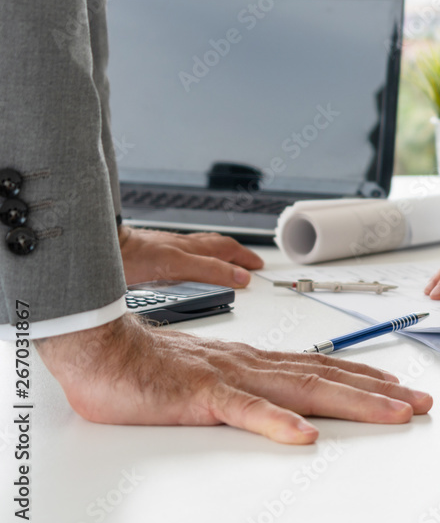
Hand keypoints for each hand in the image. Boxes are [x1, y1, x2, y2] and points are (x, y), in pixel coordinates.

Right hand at [35, 315, 432, 443]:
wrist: (97, 348)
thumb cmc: (147, 366)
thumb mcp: (206, 376)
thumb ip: (241, 383)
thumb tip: (272, 399)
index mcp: (255, 361)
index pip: (322, 367)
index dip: (365, 377)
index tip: (400, 387)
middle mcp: (254, 364)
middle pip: (329, 377)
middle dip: (380, 392)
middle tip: (422, 403)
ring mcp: (231, 377)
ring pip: (304, 390)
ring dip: (353, 401)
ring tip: (395, 412)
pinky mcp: (202, 394)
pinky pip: (244, 410)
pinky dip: (276, 422)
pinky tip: (305, 436)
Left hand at [118, 226, 263, 287]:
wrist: (99, 248)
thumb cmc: (131, 257)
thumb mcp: (177, 266)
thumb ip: (209, 271)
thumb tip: (240, 276)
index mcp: (190, 248)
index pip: (226, 250)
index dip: (244, 259)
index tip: (256, 267)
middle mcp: (180, 246)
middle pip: (216, 246)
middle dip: (235, 253)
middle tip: (248, 262)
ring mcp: (165, 248)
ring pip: (199, 248)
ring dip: (216, 253)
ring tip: (224, 260)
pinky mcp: (151, 254)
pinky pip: (181, 253)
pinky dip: (194, 257)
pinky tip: (186, 264)